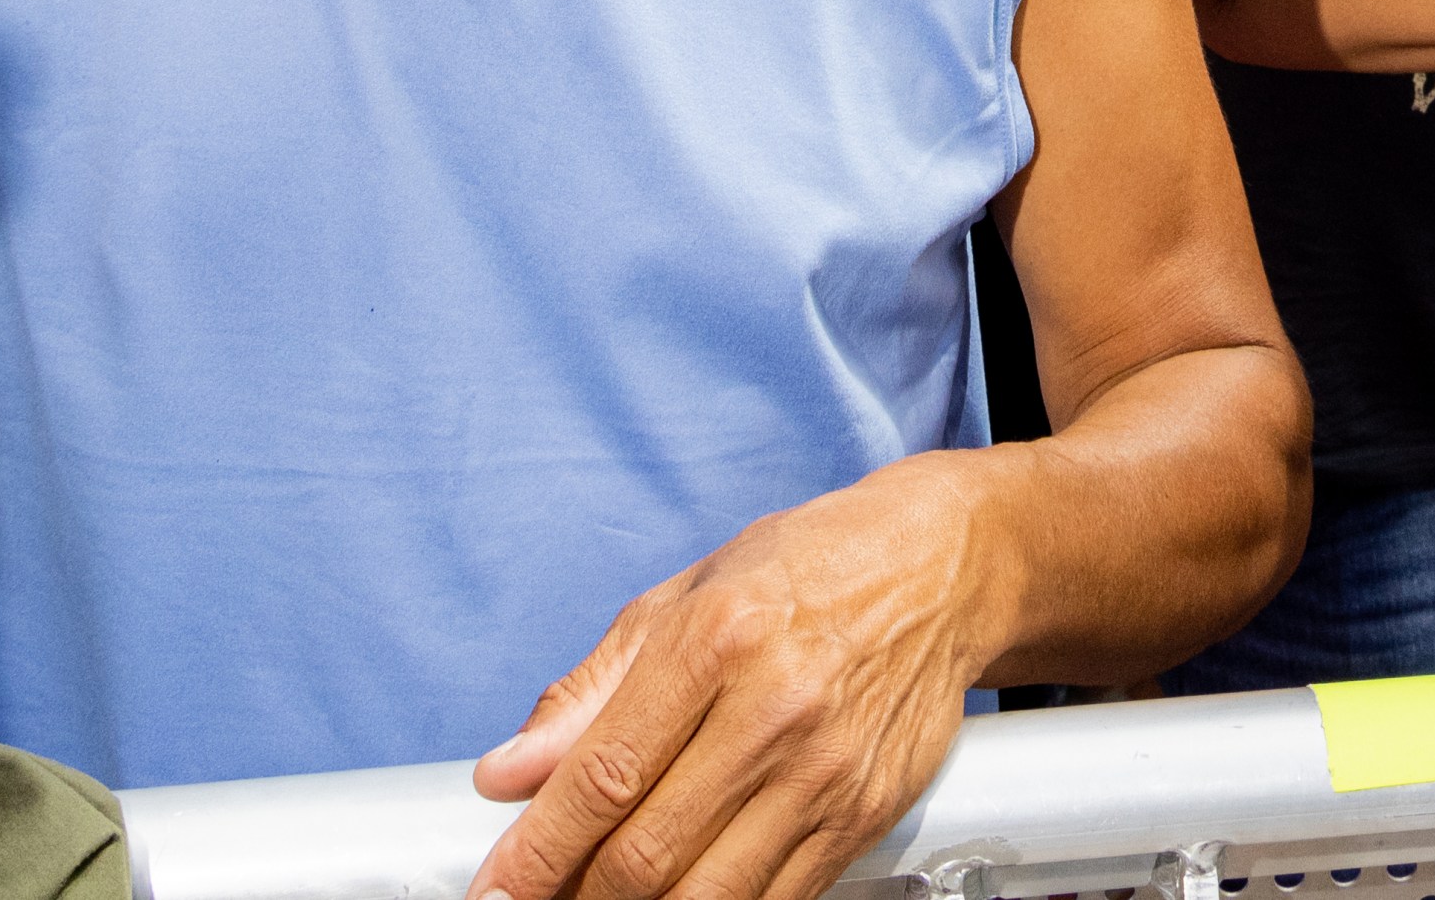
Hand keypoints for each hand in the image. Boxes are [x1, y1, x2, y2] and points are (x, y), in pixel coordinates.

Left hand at [468, 461, 987, 899]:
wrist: (941, 568)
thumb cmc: (805, 570)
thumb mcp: (687, 595)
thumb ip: (590, 689)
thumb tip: (506, 772)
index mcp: (718, 637)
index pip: (606, 774)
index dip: (536, 850)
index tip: (492, 889)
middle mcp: (774, 708)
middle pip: (648, 852)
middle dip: (572, 898)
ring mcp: (825, 772)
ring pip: (706, 896)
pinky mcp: (862, 816)